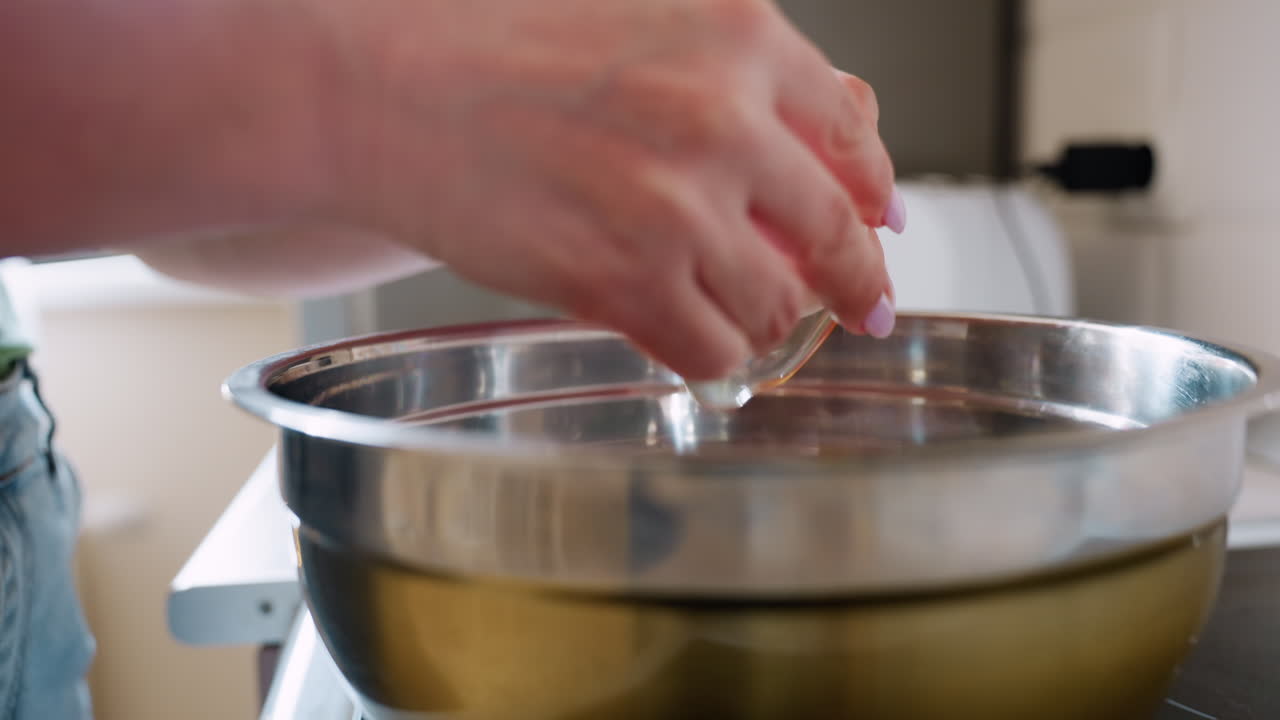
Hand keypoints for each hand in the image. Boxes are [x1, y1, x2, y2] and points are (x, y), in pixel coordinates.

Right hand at [324, 0, 899, 379]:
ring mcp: (673, 208)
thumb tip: (854, 129)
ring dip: (764, 319)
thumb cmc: (499, 42)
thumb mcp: (646, 12)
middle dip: (854, 282)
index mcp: (737, 37)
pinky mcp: (620, 282)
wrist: (383, 87)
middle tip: (862, 308)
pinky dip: (713, 356)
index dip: (877, 194)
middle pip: (834, 233)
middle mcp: (720, 120)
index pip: (854, 136)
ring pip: (773, 305)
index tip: (885, 226)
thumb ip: (749, 70)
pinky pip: (711, 350)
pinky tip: (693, 340)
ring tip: (735, 314)